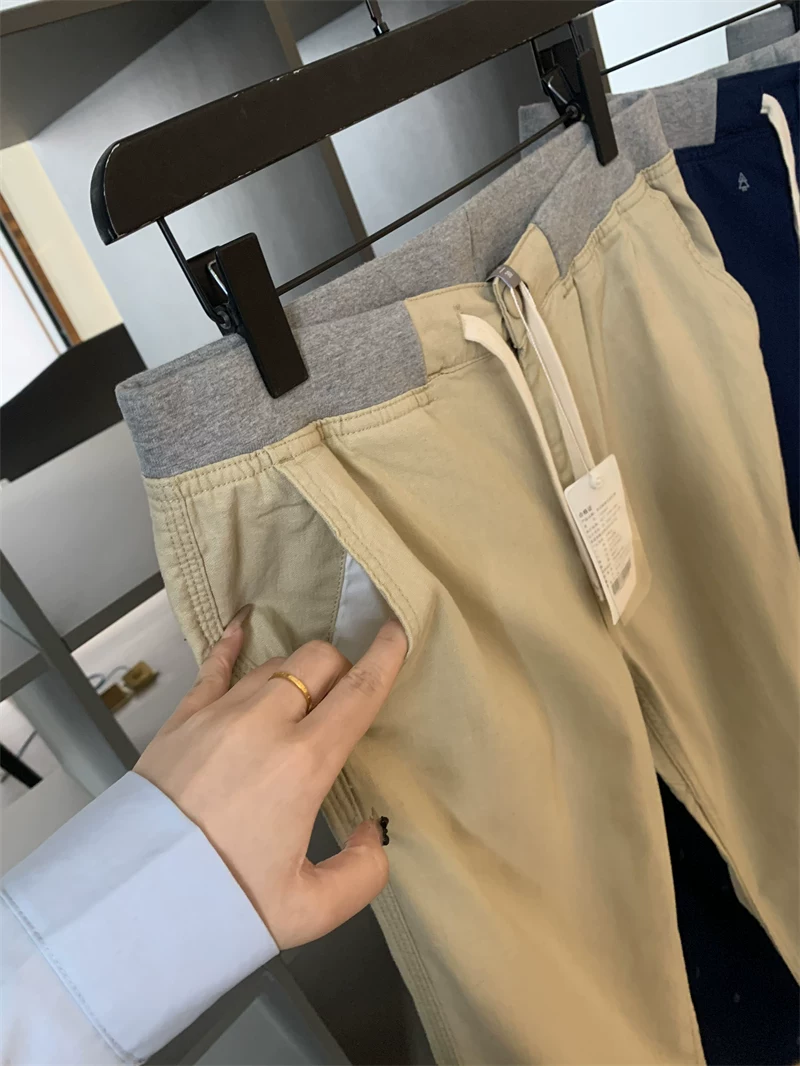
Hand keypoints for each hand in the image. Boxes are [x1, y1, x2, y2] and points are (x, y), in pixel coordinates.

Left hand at [135, 612, 407, 949]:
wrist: (134, 898)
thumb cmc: (222, 901)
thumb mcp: (309, 910)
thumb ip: (362, 874)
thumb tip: (370, 835)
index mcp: (304, 763)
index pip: (358, 693)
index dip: (384, 658)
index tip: (396, 632)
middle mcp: (265, 723)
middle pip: (318, 661)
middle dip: (341, 669)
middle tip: (344, 698)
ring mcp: (219, 714)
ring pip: (274, 665)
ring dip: (297, 673)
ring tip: (301, 696)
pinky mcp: (183, 719)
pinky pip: (214, 666)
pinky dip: (231, 644)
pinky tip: (239, 627)